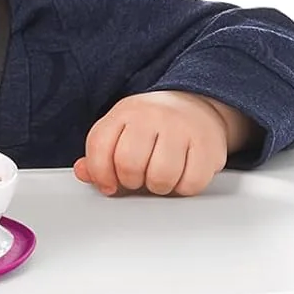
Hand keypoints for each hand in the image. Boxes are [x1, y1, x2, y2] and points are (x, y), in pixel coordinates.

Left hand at [74, 90, 252, 196]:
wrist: (196, 105)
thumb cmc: (152, 126)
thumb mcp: (120, 131)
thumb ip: (99, 155)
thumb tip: (83, 172)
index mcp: (126, 112)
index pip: (100, 147)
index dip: (100, 174)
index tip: (109, 184)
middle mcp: (154, 115)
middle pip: (129, 164)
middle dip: (131, 182)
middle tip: (139, 178)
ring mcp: (183, 127)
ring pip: (161, 177)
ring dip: (158, 187)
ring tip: (160, 175)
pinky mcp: (209, 144)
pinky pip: (191, 183)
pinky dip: (184, 188)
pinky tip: (181, 174)